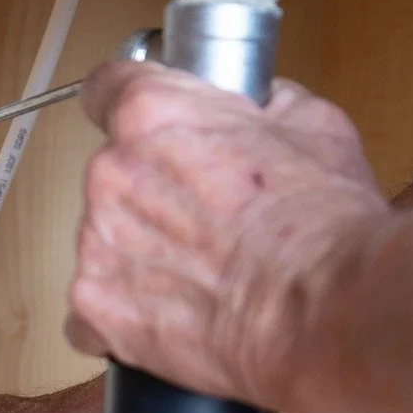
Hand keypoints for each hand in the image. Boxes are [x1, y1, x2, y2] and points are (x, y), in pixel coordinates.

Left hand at [66, 63, 388, 410]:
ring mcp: (95, 245)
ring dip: (139, 259)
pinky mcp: (94, 310)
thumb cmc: (320, 222)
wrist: (321, 308)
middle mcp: (110, 173)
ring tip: (200, 279)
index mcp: (150, 113)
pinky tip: (170, 322)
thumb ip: (261, 106)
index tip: (146, 134)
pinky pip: (91, 313)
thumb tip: (256, 109)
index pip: (106, 90)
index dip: (131, 113)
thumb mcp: (311, 124)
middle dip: (152, 198)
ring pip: (104, 245)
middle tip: (205, 224)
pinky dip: (123, 320)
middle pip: (113, 178)